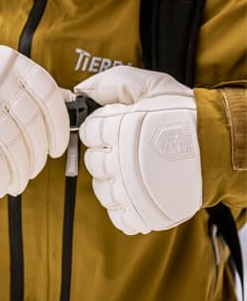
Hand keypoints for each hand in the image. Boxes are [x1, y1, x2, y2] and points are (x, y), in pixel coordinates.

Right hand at [0, 43, 71, 197]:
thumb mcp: (0, 73)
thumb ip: (29, 88)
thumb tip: (69, 105)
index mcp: (10, 63)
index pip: (47, 96)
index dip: (58, 128)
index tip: (56, 149)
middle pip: (31, 126)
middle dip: (35, 157)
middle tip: (31, 171)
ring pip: (11, 146)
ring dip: (17, 173)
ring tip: (16, 183)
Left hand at [76, 66, 201, 234]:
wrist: (221, 145)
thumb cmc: (185, 114)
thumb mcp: (148, 85)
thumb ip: (109, 84)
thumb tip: (79, 92)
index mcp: (118, 128)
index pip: (87, 132)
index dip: (98, 128)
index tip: (113, 127)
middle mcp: (122, 160)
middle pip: (92, 162)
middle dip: (106, 155)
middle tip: (128, 149)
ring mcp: (133, 190)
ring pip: (103, 190)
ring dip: (114, 182)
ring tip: (135, 171)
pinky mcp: (146, 212)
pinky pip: (119, 217)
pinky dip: (125, 208)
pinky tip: (137, 193)